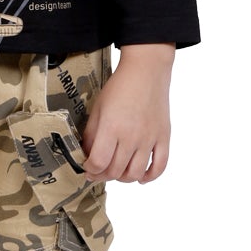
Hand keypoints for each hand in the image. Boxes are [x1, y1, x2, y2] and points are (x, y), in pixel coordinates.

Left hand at [81, 43, 174, 183]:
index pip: (99, 162)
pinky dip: (150, 176)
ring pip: (136, 173)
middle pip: (116, 171)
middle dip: (103, 175)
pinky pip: (160, 166)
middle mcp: (132, 136)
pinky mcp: (163, 137)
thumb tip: (86, 154)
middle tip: (99, 172)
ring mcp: (150, 138)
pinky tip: (141, 177)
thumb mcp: (98, 108)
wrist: (146, 71)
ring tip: (117, 172)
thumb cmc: (120, 87)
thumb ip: (91, 133)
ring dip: (124, 178)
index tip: (87, 168)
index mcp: (112, 127)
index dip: (90, 170)